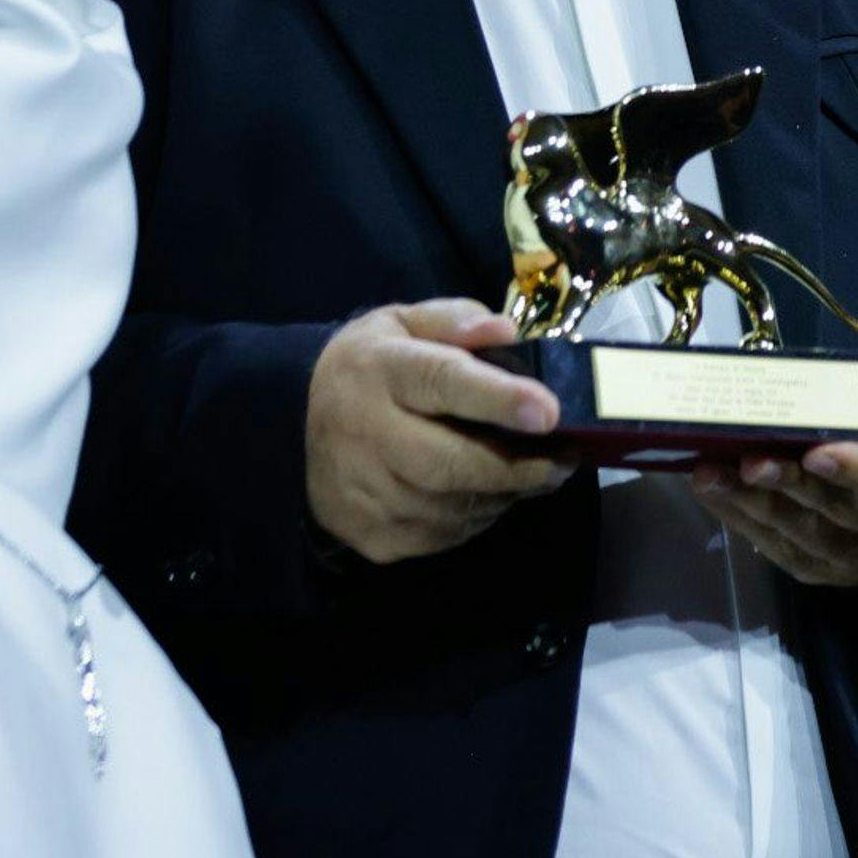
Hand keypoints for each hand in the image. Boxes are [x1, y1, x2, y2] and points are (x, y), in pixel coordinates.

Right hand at [304, 299, 579, 562]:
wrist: (296, 423)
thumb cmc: (374, 367)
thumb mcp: (406, 322)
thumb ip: (456, 321)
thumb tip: (505, 333)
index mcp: (379, 369)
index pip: (441, 382)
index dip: (498, 399)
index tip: (547, 412)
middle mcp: (364, 432)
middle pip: (448, 464)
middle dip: (514, 468)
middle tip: (561, 462)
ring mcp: (362, 491)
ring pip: (450, 508)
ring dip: (502, 496)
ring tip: (533, 476)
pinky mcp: (369, 534)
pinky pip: (441, 536)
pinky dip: (476, 518)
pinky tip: (489, 495)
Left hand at [689, 335, 857, 587]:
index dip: (857, 469)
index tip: (816, 451)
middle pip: (839, 510)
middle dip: (789, 486)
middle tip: (746, 461)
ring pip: (804, 535)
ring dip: (754, 506)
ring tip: (711, 474)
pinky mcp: (828, 568)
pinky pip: (783, 549)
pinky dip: (745, 522)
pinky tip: (715, 494)